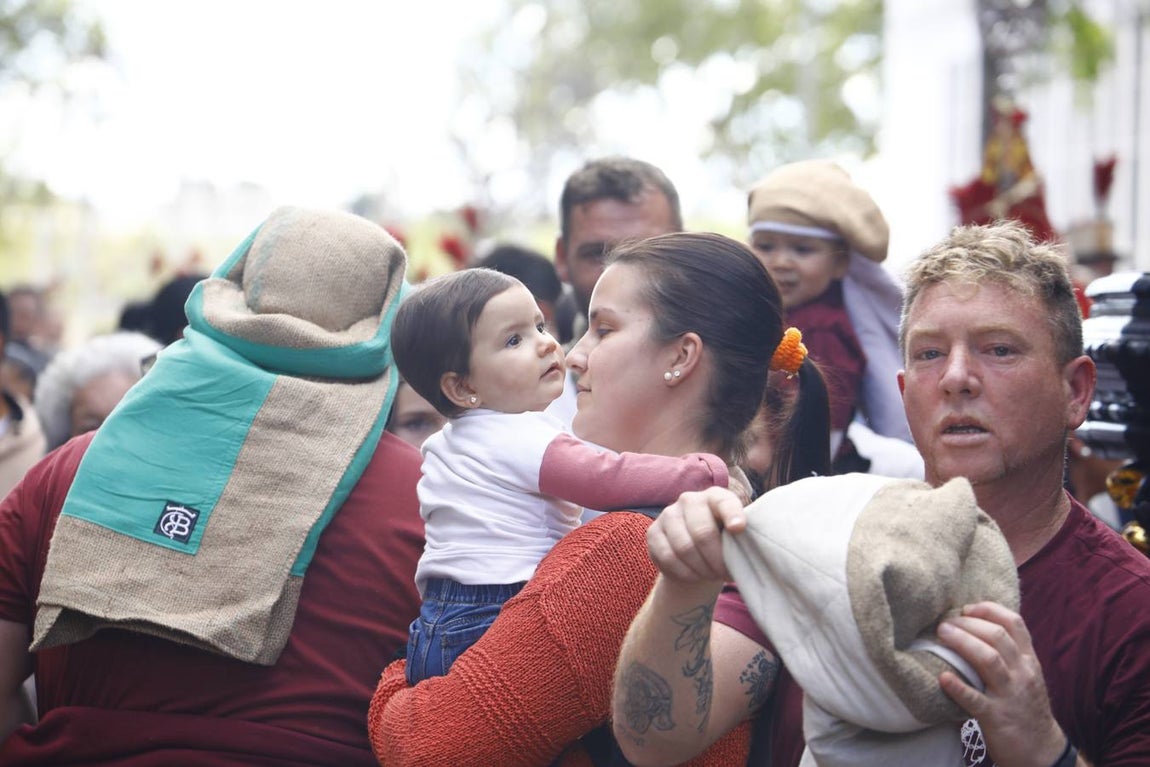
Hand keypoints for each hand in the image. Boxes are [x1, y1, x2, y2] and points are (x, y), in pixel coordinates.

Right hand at [646, 487, 746, 583]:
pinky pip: (668, 557)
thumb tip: (749, 550)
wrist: (696, 554)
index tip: (739, 529)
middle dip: (717, 560)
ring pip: (684, 548)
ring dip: (701, 569)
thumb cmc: (723, 543)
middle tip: (725, 574)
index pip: (724, 502)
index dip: (732, 515)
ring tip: (711, 575)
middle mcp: (689, 500)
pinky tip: (694, 575)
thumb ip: (742, 537)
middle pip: (703, 533)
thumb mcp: (736, 536)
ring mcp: (668, 514)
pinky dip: (685, 573)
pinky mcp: (653, 532)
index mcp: (715, 496)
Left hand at [936, 602, 1065, 766]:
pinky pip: (976, 700)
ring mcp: (1010, 695)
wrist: (1042, 751)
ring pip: (989, 660)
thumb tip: (975, 625)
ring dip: (962, 643)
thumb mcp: (1026, 675)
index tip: (966, 608)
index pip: (1014, 623)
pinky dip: (958, 687)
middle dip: (969, 624)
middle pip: (997, 637)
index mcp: (1028, 661)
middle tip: (945, 623)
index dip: (989, 610)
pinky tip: (942, 678)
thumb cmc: (1025, 707)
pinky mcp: (997, 717)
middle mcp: (1022, 674)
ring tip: (941, 635)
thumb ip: (1009, 653)